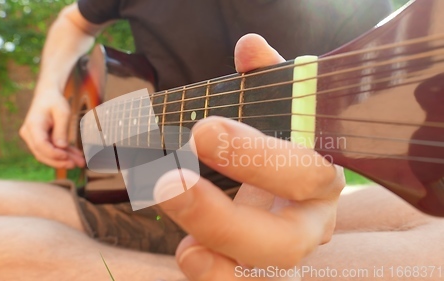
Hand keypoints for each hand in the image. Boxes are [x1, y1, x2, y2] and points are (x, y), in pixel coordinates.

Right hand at [20, 87, 85, 168]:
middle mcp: (29, 134)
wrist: (47, 95)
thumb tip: (61, 147)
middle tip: (76, 164)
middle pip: (42, 153)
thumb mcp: (62, 112)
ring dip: (64, 160)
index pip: (40, 145)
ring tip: (81, 162)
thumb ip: (61, 130)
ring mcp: (33, 138)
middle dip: (60, 161)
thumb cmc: (54, 101)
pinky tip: (77, 156)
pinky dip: (64, 154)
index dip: (53, 154)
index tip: (66, 157)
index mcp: (33, 125)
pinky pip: (51, 150)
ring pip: (47, 155)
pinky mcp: (40, 141)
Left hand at [154, 34, 344, 280]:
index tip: (204, 129)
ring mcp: (283, 262)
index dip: (256, 155)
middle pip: (281, 243)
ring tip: (168, 215)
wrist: (290, 207)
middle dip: (221, 217)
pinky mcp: (255, 277)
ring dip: (208, 248)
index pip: (304, 173)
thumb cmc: (281, 159)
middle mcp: (308, 229)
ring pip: (256, 275)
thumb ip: (268, 85)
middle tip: (169, 181)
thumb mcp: (279, 119)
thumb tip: (250, 49)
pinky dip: (209, 273)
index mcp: (321, 182)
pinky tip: (187, 251)